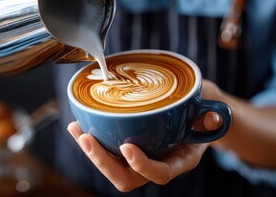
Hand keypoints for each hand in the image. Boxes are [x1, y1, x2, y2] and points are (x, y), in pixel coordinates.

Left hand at [67, 108, 221, 191]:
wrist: (195, 115)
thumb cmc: (202, 114)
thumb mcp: (212, 111)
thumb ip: (213, 115)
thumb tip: (213, 118)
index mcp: (179, 159)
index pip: (160, 173)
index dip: (142, 165)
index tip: (127, 147)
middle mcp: (157, 162)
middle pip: (126, 177)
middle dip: (103, 162)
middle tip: (87, 139)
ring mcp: (140, 156)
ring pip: (111, 167)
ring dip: (90, 152)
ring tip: (76, 130)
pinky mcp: (128, 147)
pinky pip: (107, 151)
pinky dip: (89, 140)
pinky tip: (77, 125)